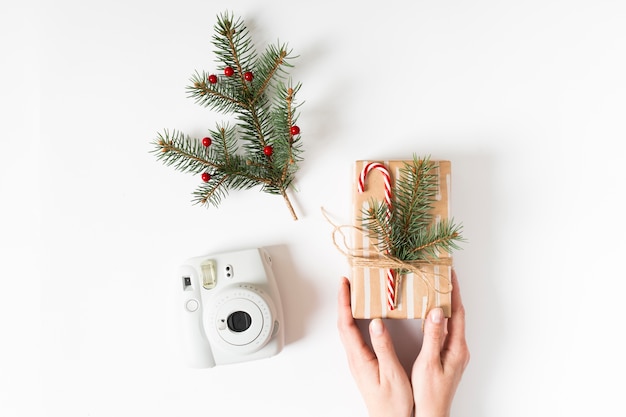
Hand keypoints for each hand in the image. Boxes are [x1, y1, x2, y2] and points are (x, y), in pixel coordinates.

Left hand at [337, 277, 413, 416]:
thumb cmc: (393, 402)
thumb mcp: (392, 373)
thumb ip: (383, 347)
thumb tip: (375, 322)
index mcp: (360, 357)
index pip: (346, 324)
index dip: (344, 302)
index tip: (344, 284)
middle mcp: (355, 357)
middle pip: (343, 323)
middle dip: (344, 301)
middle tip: (347, 282)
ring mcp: (358, 360)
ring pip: (348, 329)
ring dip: (348, 309)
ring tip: (354, 293)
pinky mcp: (364, 363)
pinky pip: (355, 335)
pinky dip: (356, 320)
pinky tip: (363, 316)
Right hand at [411, 269, 469, 416]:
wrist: (432, 413)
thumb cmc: (429, 392)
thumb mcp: (428, 362)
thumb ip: (433, 336)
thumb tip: (438, 311)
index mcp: (457, 348)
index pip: (458, 313)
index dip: (454, 291)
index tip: (450, 273)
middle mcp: (459, 348)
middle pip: (457, 315)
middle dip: (450, 294)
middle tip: (442, 275)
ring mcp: (454, 353)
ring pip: (451, 322)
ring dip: (445, 305)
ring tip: (436, 289)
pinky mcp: (447, 357)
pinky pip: (446, 331)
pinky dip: (440, 318)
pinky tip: (431, 315)